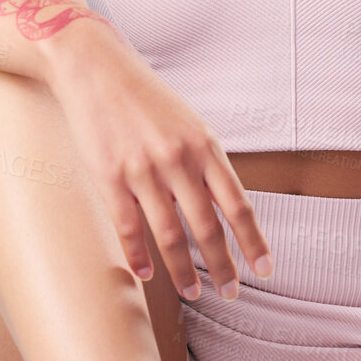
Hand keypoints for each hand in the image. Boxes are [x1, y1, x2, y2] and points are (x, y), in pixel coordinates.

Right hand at [41, 16, 273, 302]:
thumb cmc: (144, 98)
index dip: (254, 241)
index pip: (238, 204)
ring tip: (193, 293)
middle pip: (208, 227)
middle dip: (223, 266)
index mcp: (204, 145)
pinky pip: (129, 227)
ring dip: (183, 271)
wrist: (95, 67)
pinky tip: (146, 275)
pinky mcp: (109, 175)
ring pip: (170, 234)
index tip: (265, 270)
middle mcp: (179, 160)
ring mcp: (143, 169)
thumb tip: (221, 207)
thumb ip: (205, 163)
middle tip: (231, 292)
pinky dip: (140, 256)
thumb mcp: (187, 124)